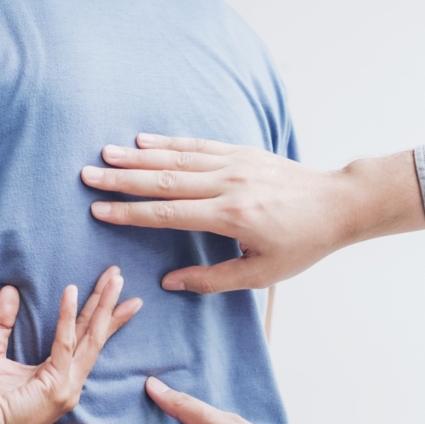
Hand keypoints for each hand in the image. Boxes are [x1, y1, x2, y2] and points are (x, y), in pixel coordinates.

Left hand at [0, 266, 141, 423]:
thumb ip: (0, 325)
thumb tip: (9, 291)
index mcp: (59, 379)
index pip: (85, 340)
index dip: (99, 315)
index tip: (112, 292)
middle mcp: (70, 383)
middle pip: (96, 335)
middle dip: (109, 304)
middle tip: (120, 276)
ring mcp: (67, 386)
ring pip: (91, 337)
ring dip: (102, 305)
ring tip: (114, 279)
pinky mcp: (56, 386)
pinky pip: (65, 343)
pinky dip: (67, 316)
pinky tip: (71, 291)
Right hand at [81, 134, 424, 293]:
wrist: (337, 204)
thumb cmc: (301, 244)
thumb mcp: (261, 274)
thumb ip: (213, 279)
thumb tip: (170, 282)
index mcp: (231, 217)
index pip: (169, 214)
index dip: (131, 213)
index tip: (99, 211)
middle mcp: (229, 184)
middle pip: (165, 180)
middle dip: (122, 179)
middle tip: (87, 176)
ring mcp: (235, 163)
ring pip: (177, 157)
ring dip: (138, 156)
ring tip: (105, 154)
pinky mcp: (242, 151)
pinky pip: (198, 145)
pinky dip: (168, 142)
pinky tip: (144, 141)